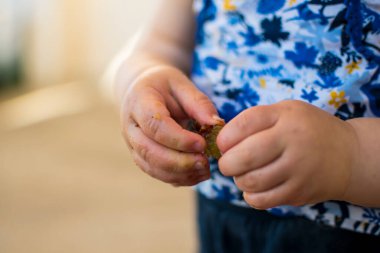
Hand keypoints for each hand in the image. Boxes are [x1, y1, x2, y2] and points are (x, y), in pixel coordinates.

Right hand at [121, 65, 219, 185]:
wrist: (141, 91)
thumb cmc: (164, 85)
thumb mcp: (182, 84)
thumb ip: (198, 103)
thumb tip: (217, 124)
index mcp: (139, 103)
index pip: (155, 126)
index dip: (178, 139)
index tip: (202, 144)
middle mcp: (131, 127)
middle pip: (150, 151)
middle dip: (179, 162)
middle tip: (206, 162)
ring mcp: (133, 145)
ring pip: (152, 167)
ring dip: (179, 173)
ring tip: (205, 170)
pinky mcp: (140, 157)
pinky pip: (156, 173)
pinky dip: (178, 178)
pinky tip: (198, 175)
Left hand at [217, 100, 357, 208]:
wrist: (348, 155)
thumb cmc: (306, 130)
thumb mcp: (285, 111)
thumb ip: (254, 120)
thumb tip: (220, 142)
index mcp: (285, 117)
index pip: (243, 125)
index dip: (224, 137)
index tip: (223, 143)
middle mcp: (292, 142)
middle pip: (243, 158)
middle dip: (226, 163)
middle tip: (229, 162)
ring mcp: (297, 170)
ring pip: (249, 182)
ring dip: (239, 179)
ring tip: (245, 173)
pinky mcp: (299, 192)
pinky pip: (261, 200)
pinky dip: (250, 195)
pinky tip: (255, 186)